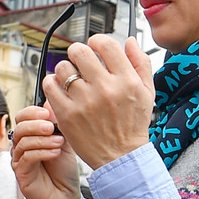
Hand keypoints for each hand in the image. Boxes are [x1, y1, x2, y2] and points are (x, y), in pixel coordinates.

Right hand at [11, 103, 81, 198]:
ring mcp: (19, 160)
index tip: (48, 112)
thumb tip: (50, 103)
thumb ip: (58, 124)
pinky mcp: (21, 173)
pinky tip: (55, 153)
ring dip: (42, 140)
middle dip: (36, 124)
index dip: (33, 112)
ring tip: (59, 143)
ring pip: (22, 142)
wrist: (67, 196)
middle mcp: (22, 146)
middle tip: (51, 127)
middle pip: (19, 127)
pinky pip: (26, 158)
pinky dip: (42, 152)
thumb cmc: (64, 170)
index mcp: (31, 135)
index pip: (23, 116)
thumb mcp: (65, 142)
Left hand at [44, 35, 153, 168]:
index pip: (105, 44)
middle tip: (80, 62)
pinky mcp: (68, 115)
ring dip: (65, 70)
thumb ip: (140, 63)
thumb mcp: (148, 92)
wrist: (121, 157)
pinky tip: (61, 89)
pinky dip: (52, 83)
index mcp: (126, 80)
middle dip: (78, 53)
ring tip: (71, 79)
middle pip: (79, 51)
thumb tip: (129, 41)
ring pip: (62, 68)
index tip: (94, 48)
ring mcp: (85, 102)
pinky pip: (50, 86)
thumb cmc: (134, 124)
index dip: (96, 41)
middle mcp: (105, 89)